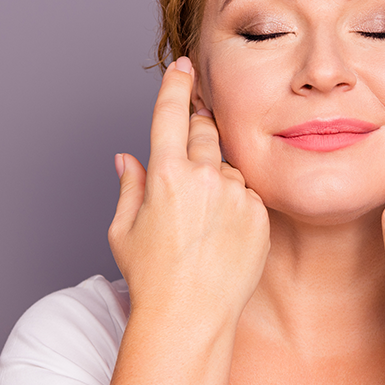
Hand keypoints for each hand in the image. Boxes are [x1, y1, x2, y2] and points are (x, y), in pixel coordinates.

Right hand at [109, 57, 269, 323]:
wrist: (191, 316)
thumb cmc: (152, 278)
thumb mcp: (124, 230)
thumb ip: (130, 185)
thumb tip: (127, 158)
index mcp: (166, 174)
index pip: (171, 113)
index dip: (176, 85)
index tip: (183, 67)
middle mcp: (204, 177)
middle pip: (205, 131)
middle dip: (197, 133)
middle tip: (188, 164)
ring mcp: (236, 195)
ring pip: (228, 168)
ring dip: (217, 180)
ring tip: (202, 224)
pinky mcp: (260, 213)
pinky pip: (248, 195)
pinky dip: (236, 205)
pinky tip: (222, 236)